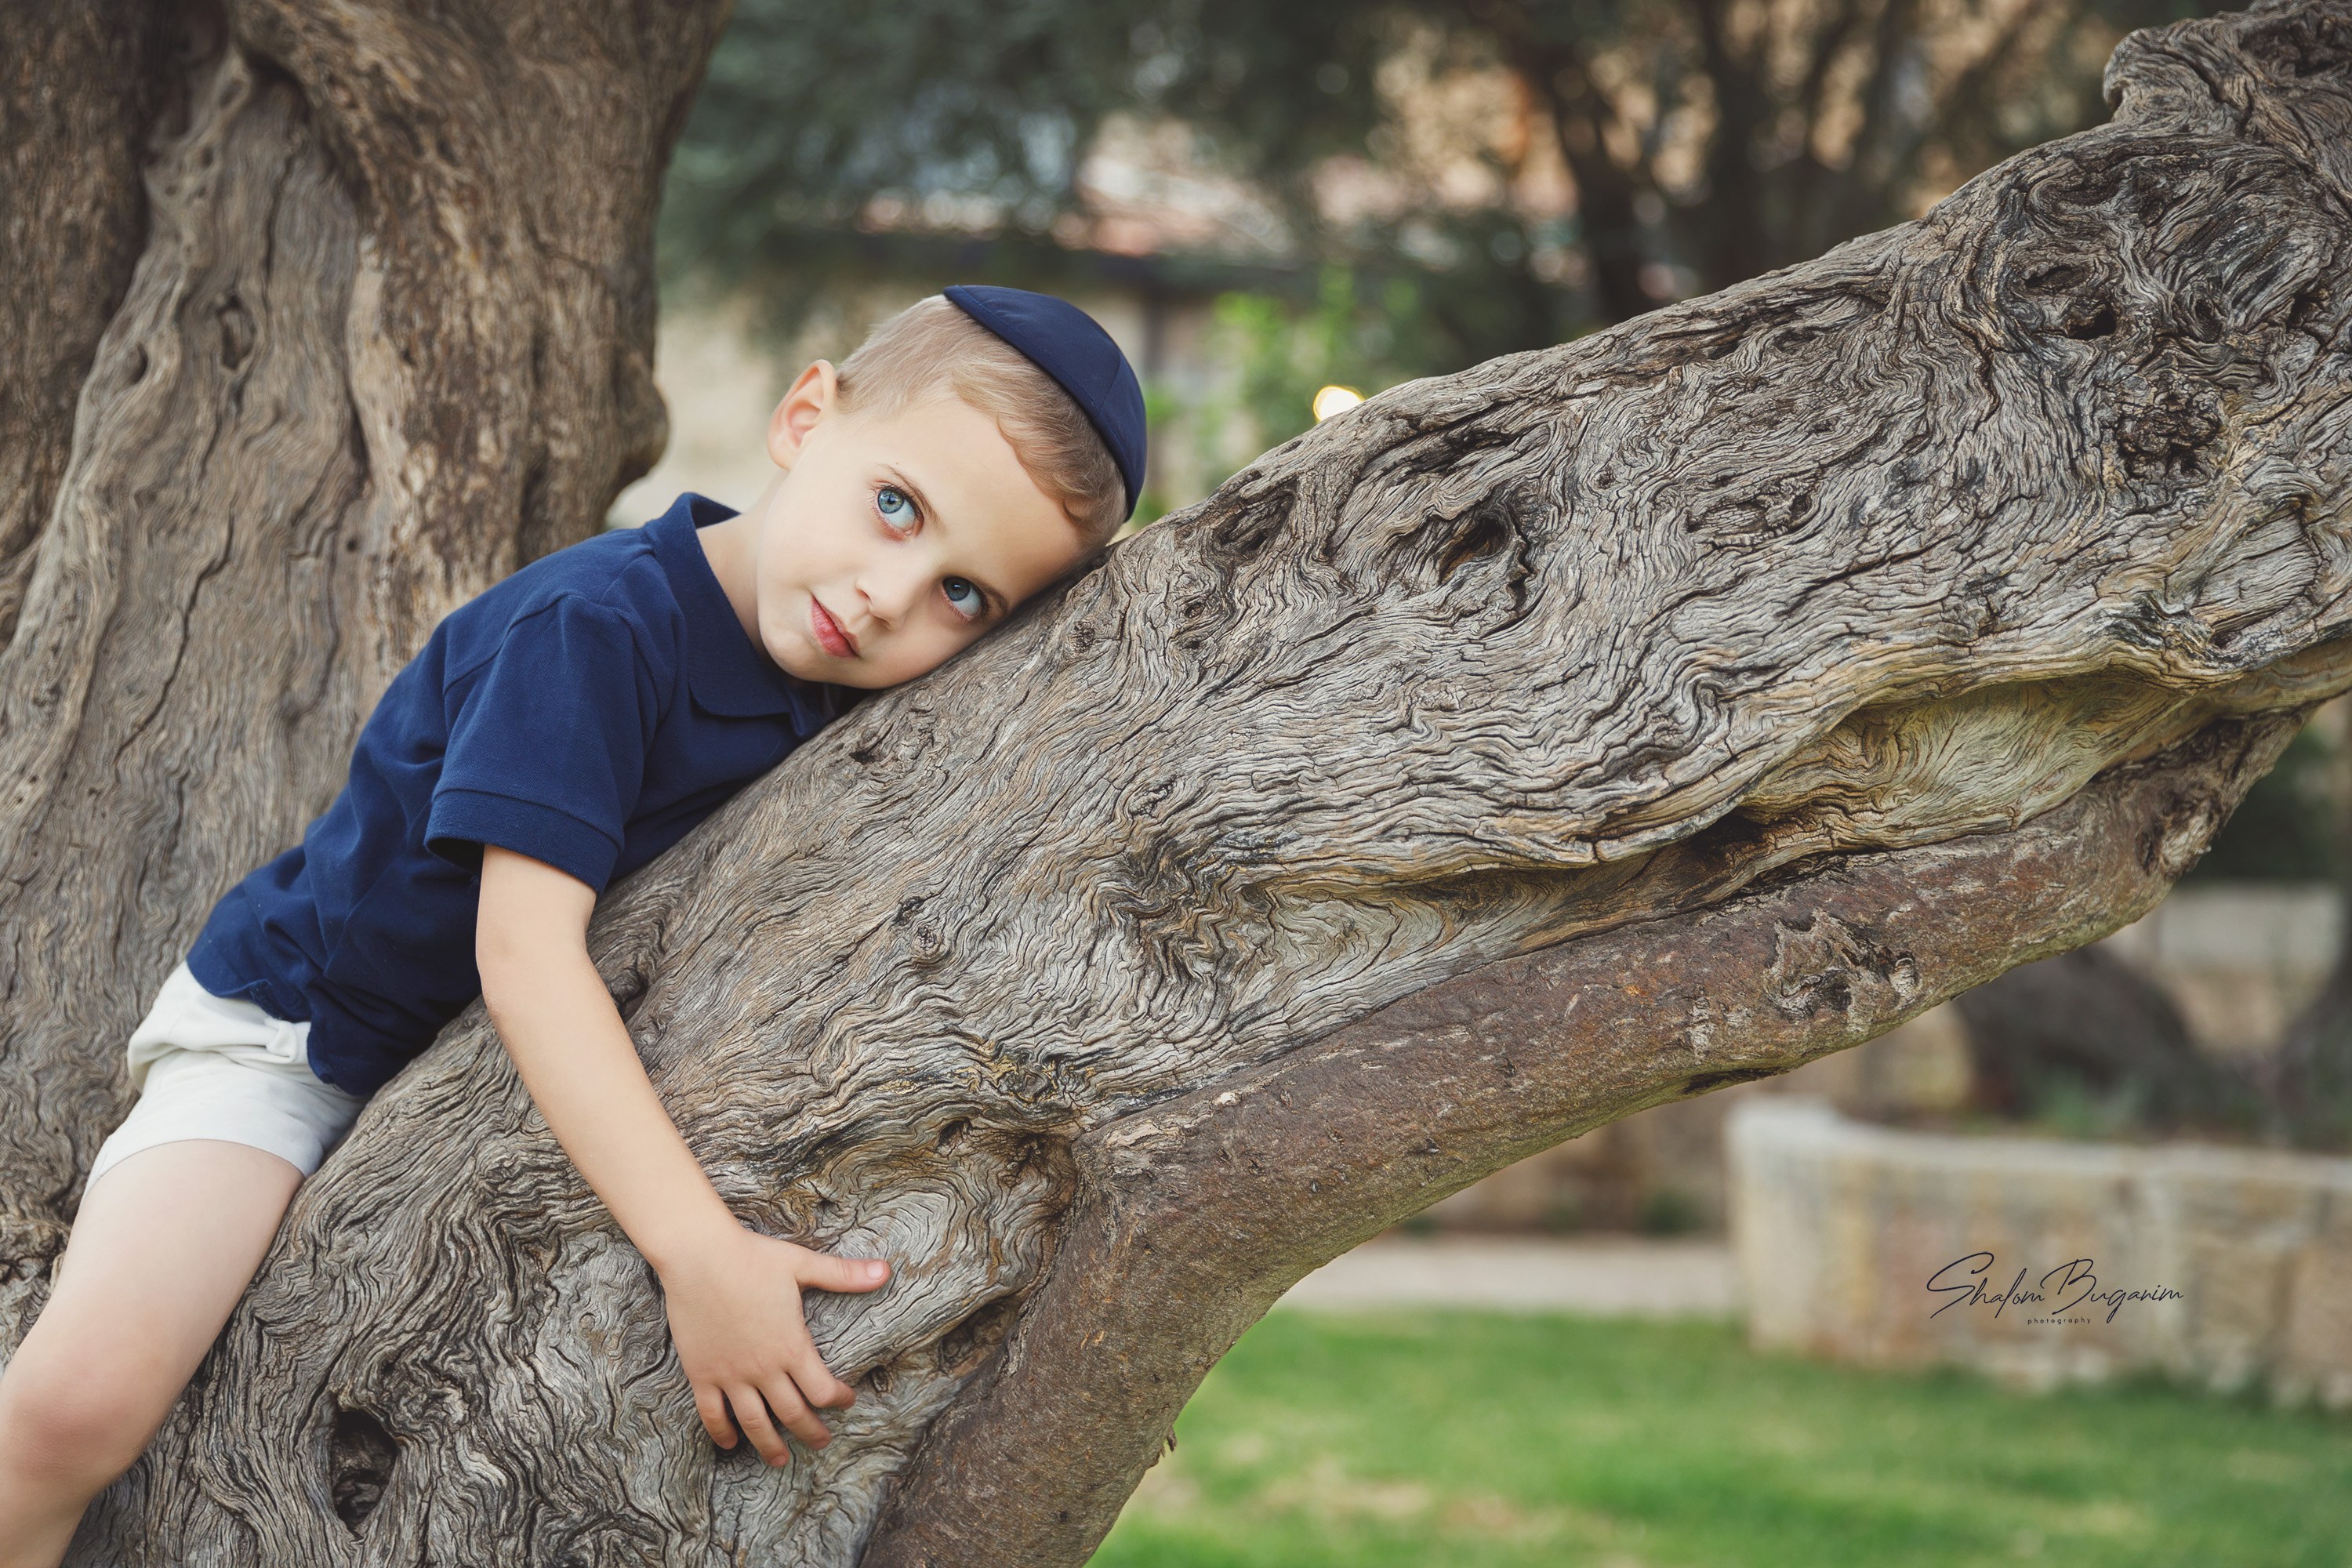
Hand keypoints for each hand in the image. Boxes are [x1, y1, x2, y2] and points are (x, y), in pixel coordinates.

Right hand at [656, 1225, 891, 1465]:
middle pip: (793, 1414)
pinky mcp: (702, 1374)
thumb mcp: (802, 1265)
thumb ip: (844, 1274)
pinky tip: (730, 1443)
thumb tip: (886, 1270)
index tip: (846, 1400)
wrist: (699, 1257)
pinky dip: (722, 1433)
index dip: (838, 1399)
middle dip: (811, 1431)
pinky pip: (712, 1414)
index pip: (823, 1390)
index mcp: (791, 1346)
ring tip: (779, 1461)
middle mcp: (763, 1368)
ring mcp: (731, 1375)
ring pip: (755, 1423)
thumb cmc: (752, 1258)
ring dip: (769, 1446)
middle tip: (821, 1443)